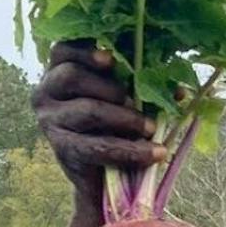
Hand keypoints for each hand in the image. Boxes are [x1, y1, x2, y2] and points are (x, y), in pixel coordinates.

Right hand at [31, 40, 166, 209]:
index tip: (111, 58)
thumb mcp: (125, 100)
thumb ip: (142, 86)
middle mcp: (46, 93)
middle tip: (137, 101)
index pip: (62, 49)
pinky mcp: (62, 150)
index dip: (84, 50)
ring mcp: (50, 121)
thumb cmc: (113, 126)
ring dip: (125, 118)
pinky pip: (98, 146)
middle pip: (73, 76)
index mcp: (59, 71)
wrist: (101, 176)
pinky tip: (155, 152)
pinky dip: (131, 150)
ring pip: (88, 110)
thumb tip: (179, 89)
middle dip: (112, 87)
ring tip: (151, 128)